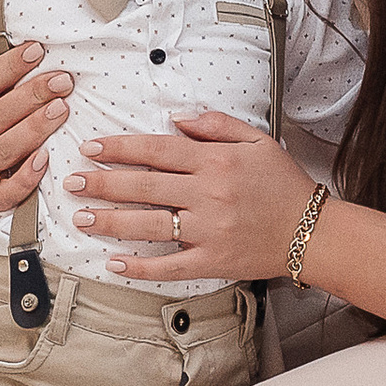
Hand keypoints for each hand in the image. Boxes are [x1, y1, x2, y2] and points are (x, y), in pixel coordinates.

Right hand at [0, 42, 72, 211]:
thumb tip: (35, 49)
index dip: (8, 67)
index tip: (36, 51)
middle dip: (32, 95)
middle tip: (61, 81)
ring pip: (5, 148)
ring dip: (35, 127)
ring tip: (61, 109)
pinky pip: (8, 190)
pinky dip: (27, 175)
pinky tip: (46, 158)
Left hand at [65, 111, 313, 282]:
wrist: (314, 232)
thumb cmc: (284, 184)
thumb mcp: (257, 141)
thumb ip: (216, 125)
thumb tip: (175, 118)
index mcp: (216, 162)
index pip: (157, 150)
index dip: (121, 148)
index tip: (92, 147)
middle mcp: (208, 195)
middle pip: (144, 186)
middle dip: (103, 183)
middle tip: (71, 181)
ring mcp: (209, 231)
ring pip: (149, 225)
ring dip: (111, 221)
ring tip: (81, 218)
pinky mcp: (214, 262)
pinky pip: (170, 267)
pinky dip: (140, 267)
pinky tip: (114, 264)